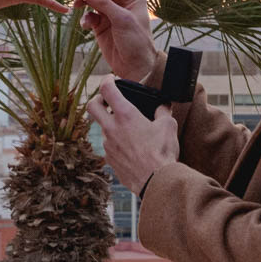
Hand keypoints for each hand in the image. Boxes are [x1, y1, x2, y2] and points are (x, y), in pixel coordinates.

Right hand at [76, 0, 160, 83]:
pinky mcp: (102, 25)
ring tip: (76, 7)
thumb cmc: (136, 41)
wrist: (135, 66)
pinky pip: (90, 16)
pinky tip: (86, 25)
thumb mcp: (122, 20)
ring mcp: (110, 14)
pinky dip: (85, 19)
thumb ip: (104, 3)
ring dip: (84, 4)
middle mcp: (121, 2)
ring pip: (93, 2)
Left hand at [86, 77, 179, 194]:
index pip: (107, 89)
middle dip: (98, 99)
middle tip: (108, 100)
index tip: (112, 78)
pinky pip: (109, 146)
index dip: (107, 79)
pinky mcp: (109, 160)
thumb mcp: (168, 126)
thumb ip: (163, 112)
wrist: (155, 182)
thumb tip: (162, 107)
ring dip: (111, 125)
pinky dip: (116, 142)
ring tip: (129, 129)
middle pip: (92, 106)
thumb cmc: (162, 153)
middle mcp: (112, 129)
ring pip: (102, 129)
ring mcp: (108, 146)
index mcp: (125, 115)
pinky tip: (130, 147)